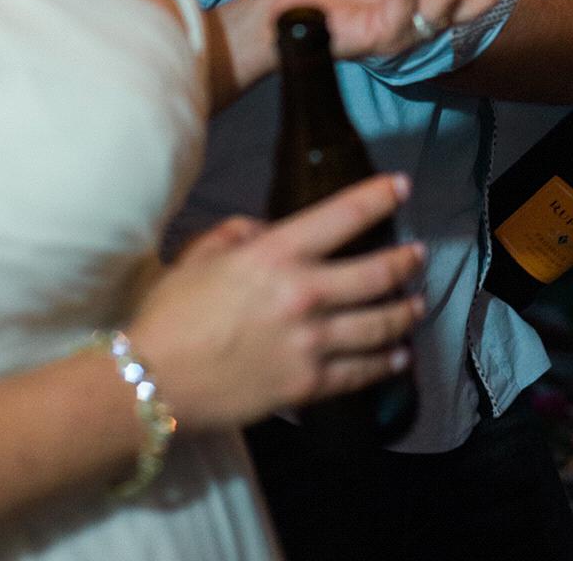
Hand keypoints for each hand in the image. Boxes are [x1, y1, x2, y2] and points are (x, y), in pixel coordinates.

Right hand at [129, 174, 424, 430]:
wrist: (154, 381)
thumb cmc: (174, 311)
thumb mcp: (202, 252)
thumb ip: (242, 232)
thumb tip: (270, 231)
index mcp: (277, 254)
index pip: (343, 216)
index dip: (378, 197)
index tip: (403, 186)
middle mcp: (304, 294)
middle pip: (376, 274)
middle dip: (405, 262)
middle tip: (418, 256)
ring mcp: (311, 343)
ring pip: (378, 325)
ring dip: (405, 312)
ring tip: (418, 305)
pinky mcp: (308, 386)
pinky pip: (360, 372)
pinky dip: (386, 363)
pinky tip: (399, 357)